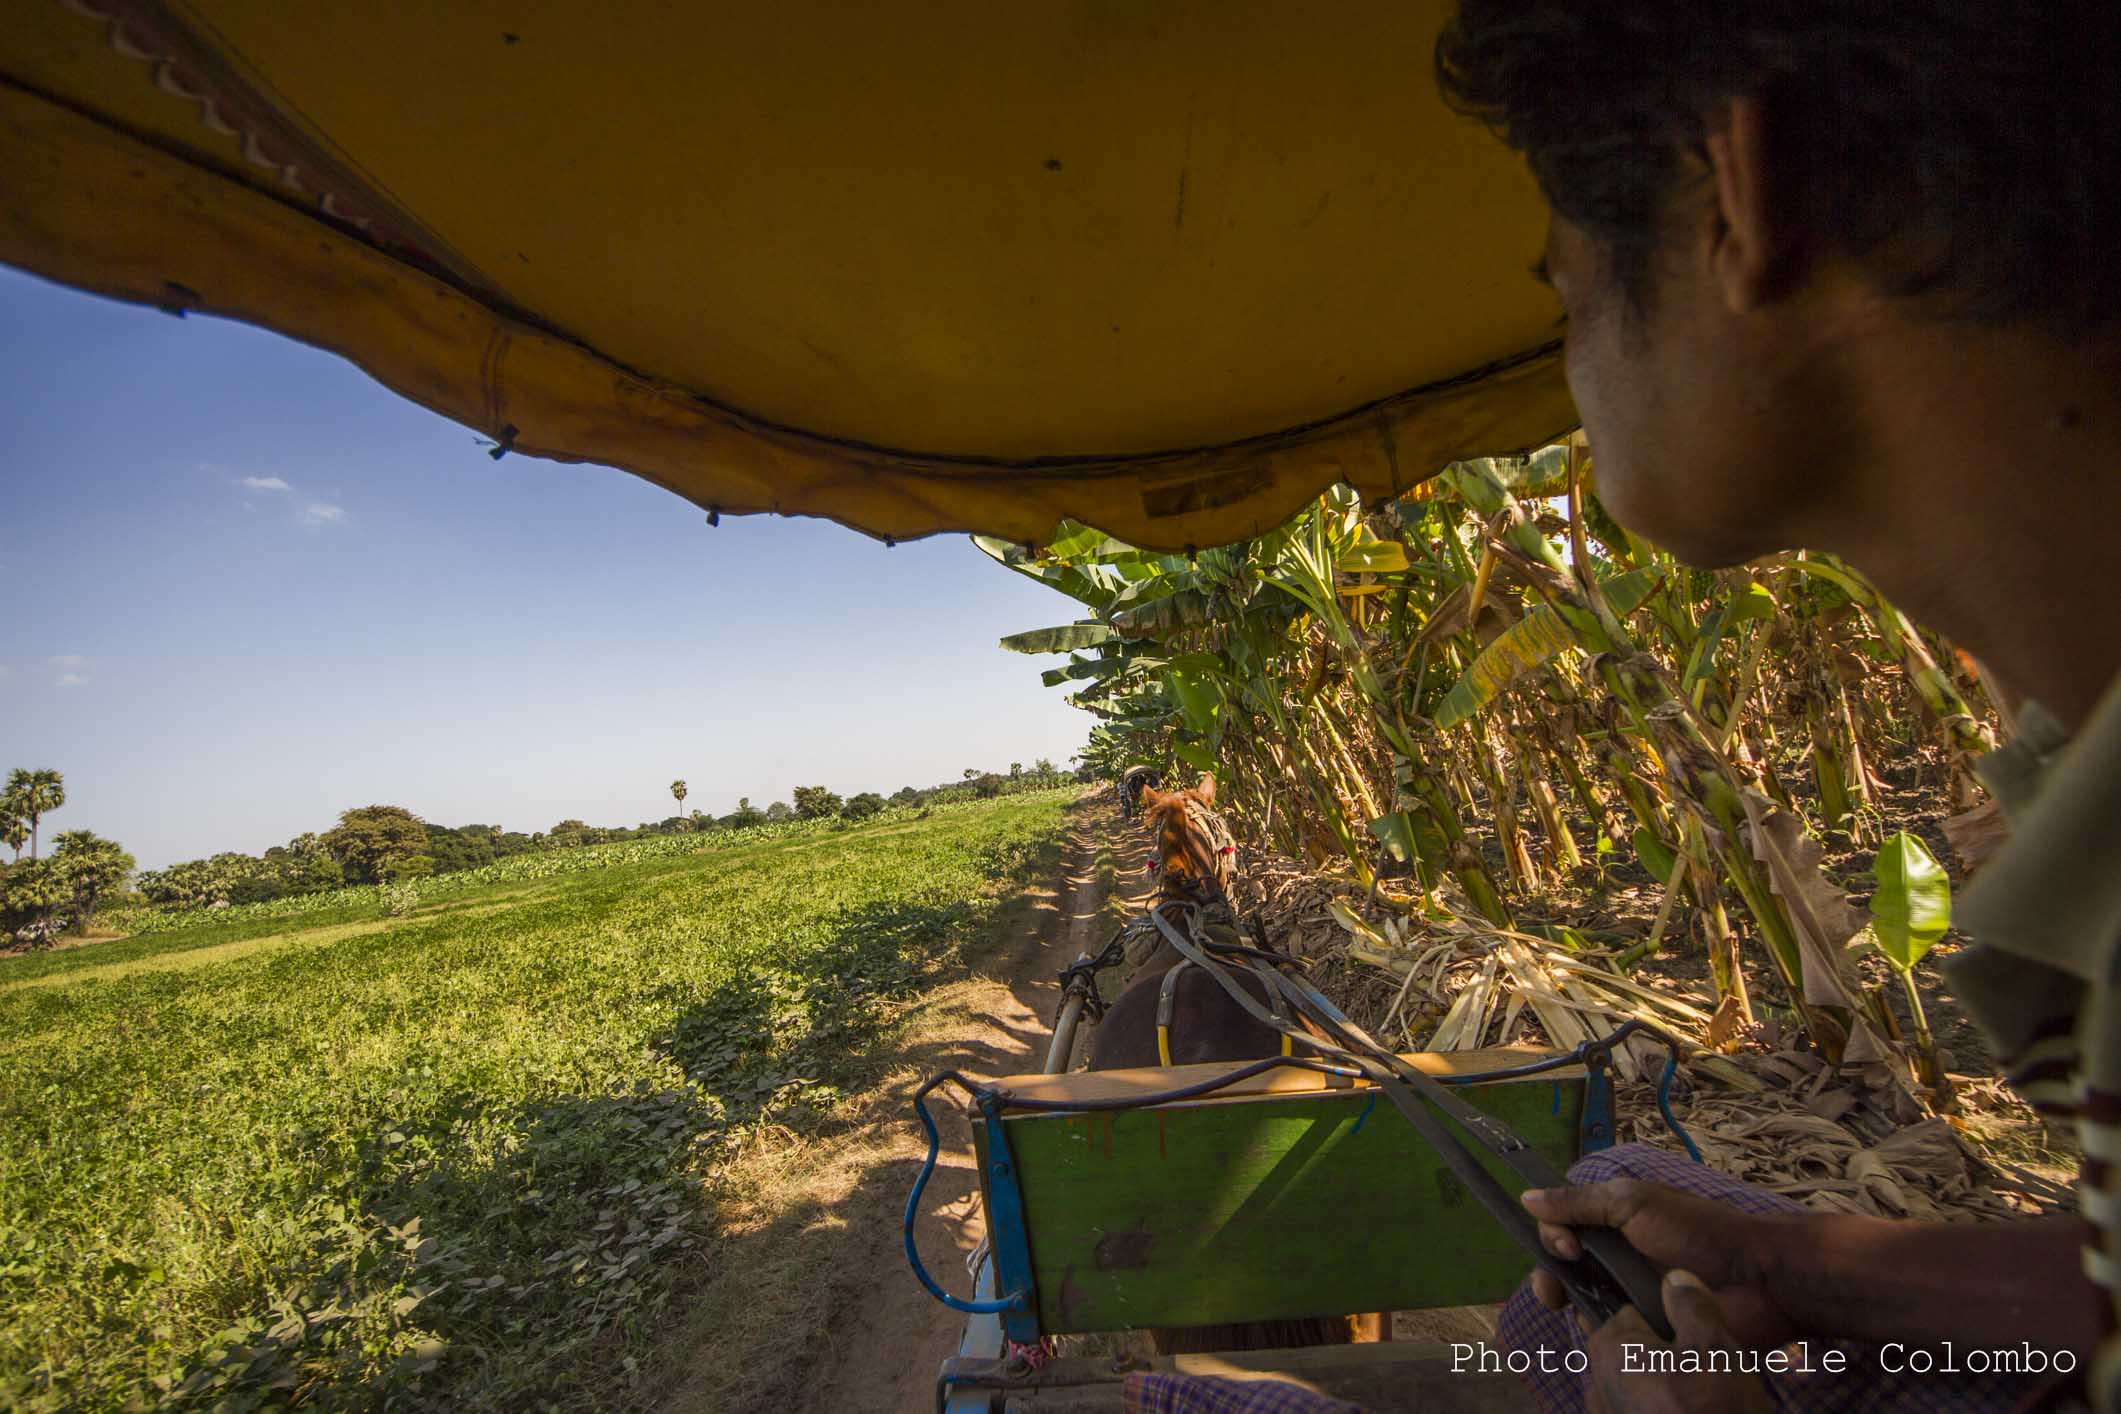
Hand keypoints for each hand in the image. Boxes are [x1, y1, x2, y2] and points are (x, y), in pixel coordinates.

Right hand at [1522, 1179, 1792, 1347]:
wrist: (1757, 1281)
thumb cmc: (1699, 1232)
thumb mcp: (1634, 1203)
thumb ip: (1580, 1202)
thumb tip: (1527, 1197)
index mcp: (1614, 1221)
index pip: (1562, 1227)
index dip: (1553, 1236)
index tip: (1568, 1248)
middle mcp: (1618, 1256)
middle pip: (1564, 1267)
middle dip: (1549, 1276)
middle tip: (1552, 1292)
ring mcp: (1630, 1295)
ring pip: (1581, 1300)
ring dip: (1570, 1302)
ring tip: (1571, 1311)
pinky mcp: (1646, 1330)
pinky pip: (1609, 1332)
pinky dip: (1599, 1331)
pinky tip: (1601, 1332)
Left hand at [1584, 1270, 1778, 1413]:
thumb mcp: (1715, 1349)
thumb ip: (1691, 1306)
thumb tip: (1675, 1279)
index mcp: (1611, 1347)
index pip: (1630, 1309)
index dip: (1667, 1319)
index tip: (1694, 1337)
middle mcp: (1597, 1382)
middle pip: (1633, 1349)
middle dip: (1666, 1357)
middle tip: (1707, 1377)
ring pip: (1637, 1385)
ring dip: (1664, 1389)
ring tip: (1705, 1403)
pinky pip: (1638, 1410)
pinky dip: (1660, 1410)